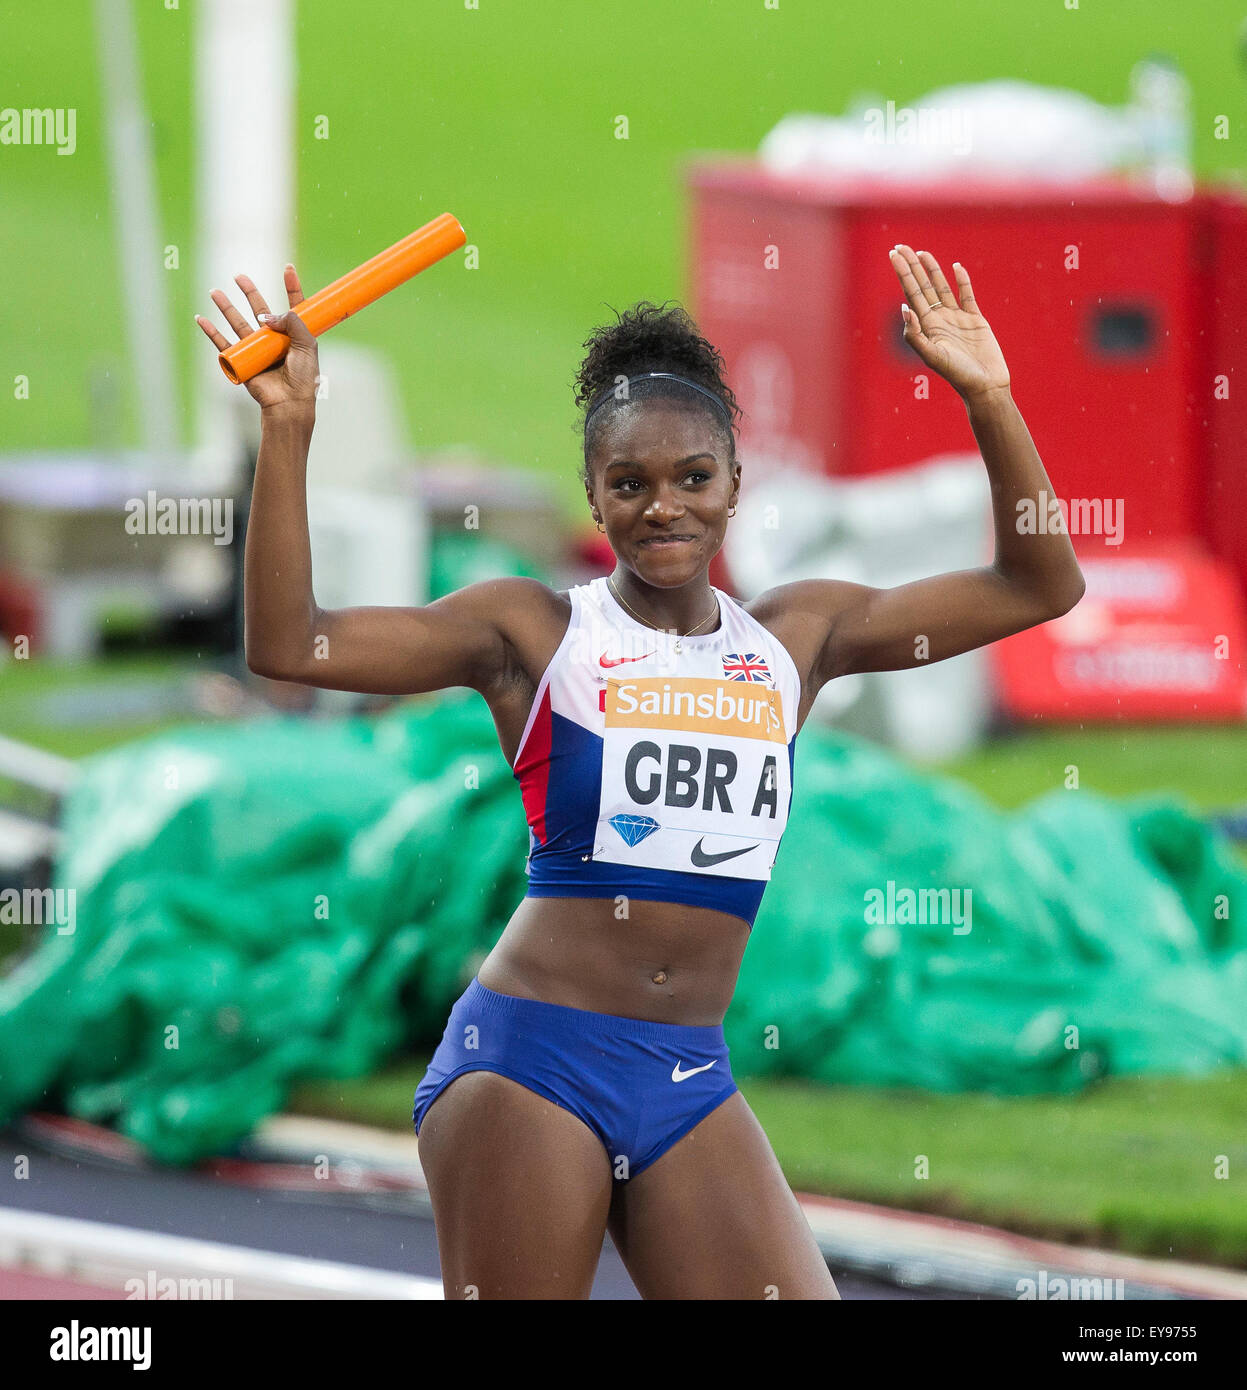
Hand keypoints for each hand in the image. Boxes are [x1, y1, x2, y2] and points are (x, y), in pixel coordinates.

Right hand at [194, 264, 318, 411]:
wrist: (289, 403)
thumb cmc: (303, 377)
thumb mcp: (306, 344)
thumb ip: (292, 321)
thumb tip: (266, 314)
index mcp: (295, 336)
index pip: (294, 306)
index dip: (291, 288)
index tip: (287, 268)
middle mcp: (275, 340)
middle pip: (260, 310)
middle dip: (250, 292)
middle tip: (239, 276)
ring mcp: (257, 350)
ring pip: (238, 323)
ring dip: (226, 308)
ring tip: (215, 292)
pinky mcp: (243, 362)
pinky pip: (224, 345)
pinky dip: (211, 333)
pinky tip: (201, 320)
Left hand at [889, 245, 1009, 401]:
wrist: (985, 385)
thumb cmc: (957, 375)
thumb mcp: (932, 356)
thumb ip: (915, 335)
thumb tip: (903, 308)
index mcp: (926, 326)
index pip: (911, 293)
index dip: (902, 273)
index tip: (894, 254)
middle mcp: (939, 320)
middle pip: (922, 287)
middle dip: (911, 267)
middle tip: (901, 246)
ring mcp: (957, 319)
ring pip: (942, 288)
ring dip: (932, 270)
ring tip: (922, 253)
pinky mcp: (976, 320)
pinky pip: (967, 296)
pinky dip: (962, 281)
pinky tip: (955, 267)